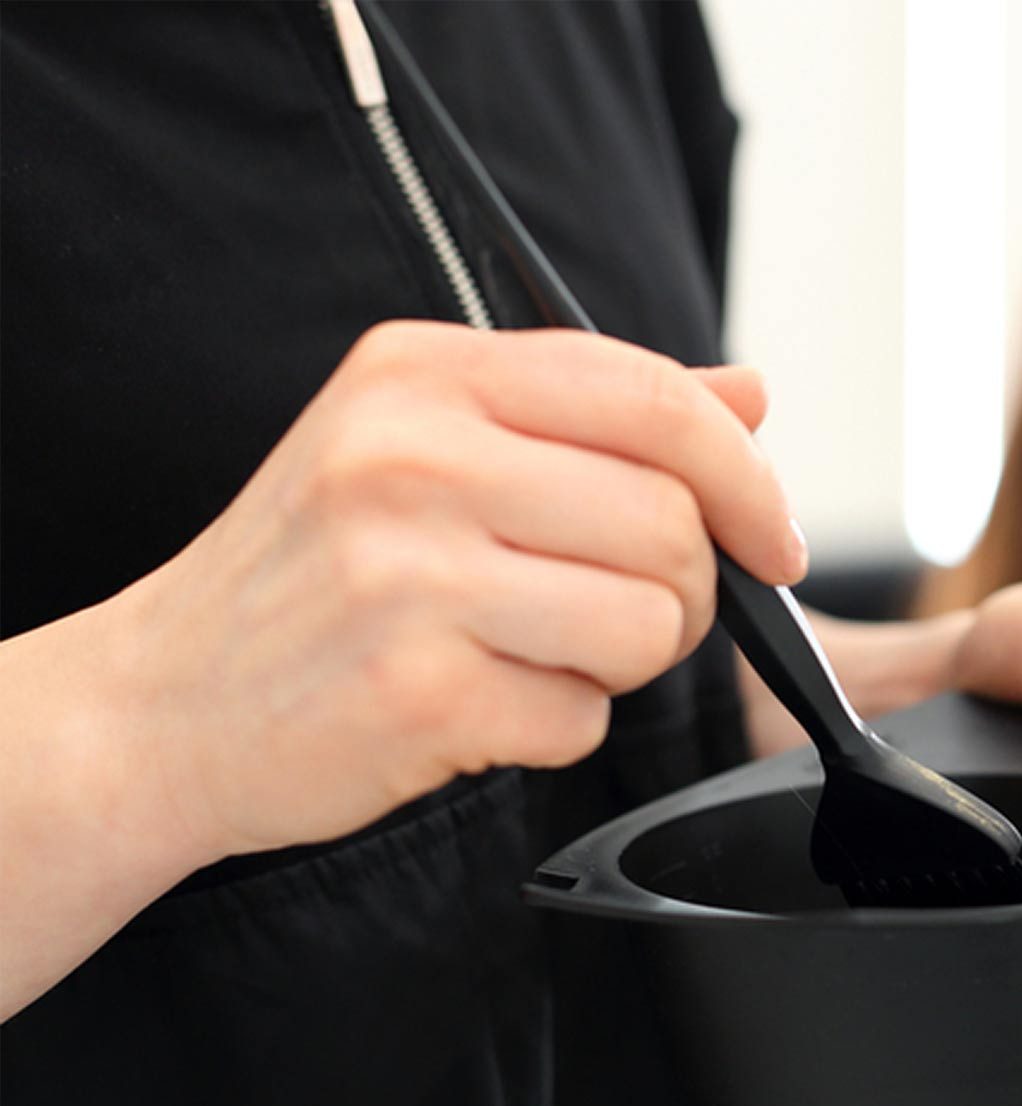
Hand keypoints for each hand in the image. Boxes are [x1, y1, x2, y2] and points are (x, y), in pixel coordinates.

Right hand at [112, 321, 802, 862]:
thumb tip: (749, 391)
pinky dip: (555, 728)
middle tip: (617, 615)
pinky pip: (583, 719)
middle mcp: (410, 458)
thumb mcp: (428, 446)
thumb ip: (592, 414)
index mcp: (423, 375)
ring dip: (623, 664)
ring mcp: (407, 574)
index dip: (748, 478)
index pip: (655, 398)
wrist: (163, 702)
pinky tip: (477, 704)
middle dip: (683, 591)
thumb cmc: (314, 576)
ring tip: (536, 654)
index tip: (772, 541)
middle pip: (671, 523)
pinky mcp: (417, 688)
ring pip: (647, 624)